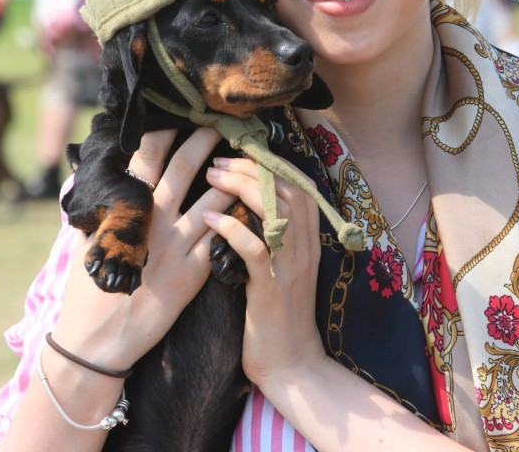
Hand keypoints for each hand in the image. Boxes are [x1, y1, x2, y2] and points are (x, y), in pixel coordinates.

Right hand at [52, 127, 235, 370]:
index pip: (146, 156)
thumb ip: (98, 209)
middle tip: (221, 122)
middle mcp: (153, 221)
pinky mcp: (194, 273)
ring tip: (247, 160)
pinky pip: (223, 237)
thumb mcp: (86, 241)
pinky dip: (238, 218)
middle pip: (183, 167)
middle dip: (204, 140)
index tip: (180, 115)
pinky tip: (252, 206)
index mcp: (126, 209)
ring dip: (232, 176)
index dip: (165, 131)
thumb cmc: (88, 290)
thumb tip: (96, 179)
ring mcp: (176, 246)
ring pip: (214, 198)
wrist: (98, 342)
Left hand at [204, 157, 325, 389]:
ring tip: (211, 177)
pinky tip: (209, 217)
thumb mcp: (283, 265)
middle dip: (250, 167)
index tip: (240, 153)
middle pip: (285, 189)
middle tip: (218, 161)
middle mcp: (305, 247)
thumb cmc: (278, 313)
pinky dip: (231, 227)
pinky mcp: (271, 288)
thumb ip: (274, 233)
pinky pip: (254, 248)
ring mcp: (290, 266)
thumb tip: (246, 199)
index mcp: (309, 239)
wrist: (291, 364)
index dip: (270, 162)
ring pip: (273, 210)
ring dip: (239, 187)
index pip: (298, 184)